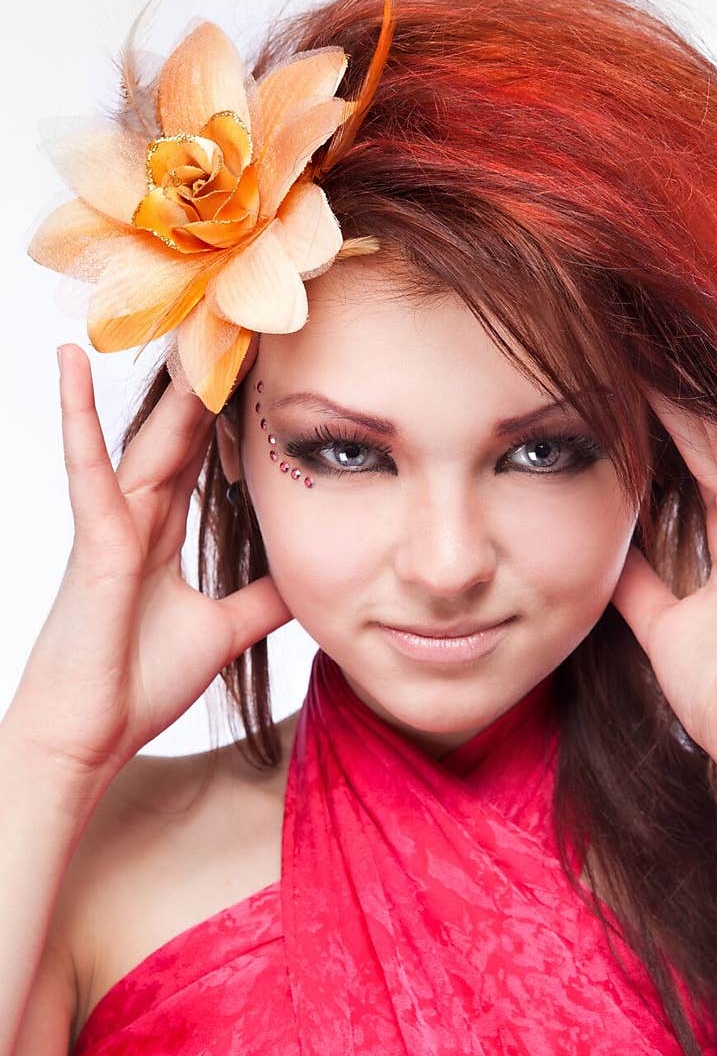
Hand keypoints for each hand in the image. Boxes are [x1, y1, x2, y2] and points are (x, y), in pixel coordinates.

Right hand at [6, 344, 291, 786]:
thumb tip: (306, 577)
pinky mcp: (93, 542)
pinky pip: (89, 470)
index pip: (206, 456)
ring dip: (167, 384)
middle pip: (182, 432)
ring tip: (188, 320)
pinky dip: (79, 417)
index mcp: (162, 532)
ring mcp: (112, 524)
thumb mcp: (223, 630)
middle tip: (238, 318)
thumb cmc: (137, 682)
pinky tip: (71, 363)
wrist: (89, 737)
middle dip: (209, 379)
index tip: (266, 366)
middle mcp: (137, 516)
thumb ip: (261, 598)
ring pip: (148, 437)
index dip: (234, 413)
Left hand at [610, 347, 716, 778]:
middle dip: (669, 386)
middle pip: (706, 434)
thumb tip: (603, 548)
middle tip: (628, 329)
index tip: (610, 368)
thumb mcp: (660, 620)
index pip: (682, 455)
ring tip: (681, 327)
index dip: (650, 412)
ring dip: (716, 386)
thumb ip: (638, 579)